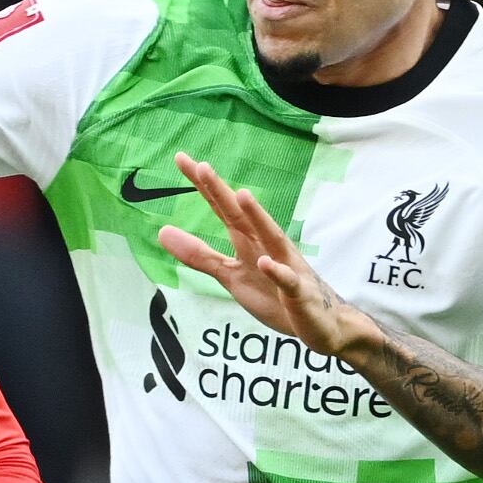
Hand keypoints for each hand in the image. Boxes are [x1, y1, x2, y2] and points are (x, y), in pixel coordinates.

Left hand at [156, 154, 371, 358]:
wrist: (320, 323)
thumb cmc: (275, 295)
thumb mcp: (230, 276)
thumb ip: (200, 255)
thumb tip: (162, 232)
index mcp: (248, 240)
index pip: (222, 208)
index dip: (203, 186)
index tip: (182, 159)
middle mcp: (266, 245)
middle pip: (240, 215)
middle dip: (222, 192)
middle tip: (202, 166)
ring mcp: (284, 266)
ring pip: (270, 237)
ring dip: (257, 217)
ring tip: (241, 195)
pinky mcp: (298, 292)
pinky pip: (286, 280)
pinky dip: (276, 270)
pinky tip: (264, 261)